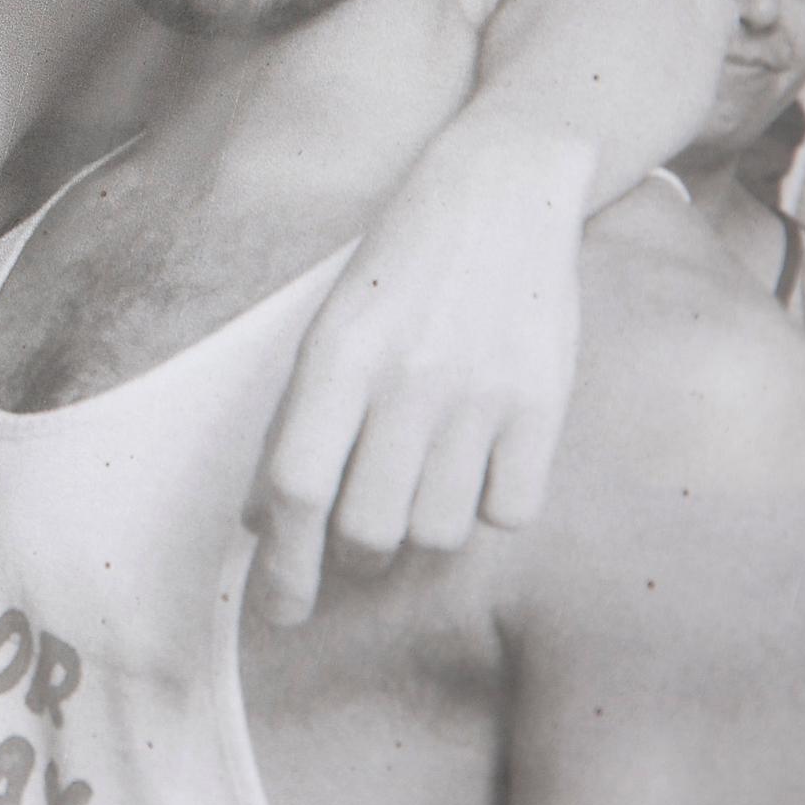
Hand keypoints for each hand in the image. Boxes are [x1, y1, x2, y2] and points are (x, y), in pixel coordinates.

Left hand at [250, 123, 588, 623]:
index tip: (280, 612)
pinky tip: (480, 465)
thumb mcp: (328, 326)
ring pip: (439, 531)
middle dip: (355, 557)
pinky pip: (510, 512)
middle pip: (368, 529)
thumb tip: (260, 522)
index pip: (295, 488)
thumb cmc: (398, 268)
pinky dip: (489, 509)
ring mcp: (480, 392)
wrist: (500, 192)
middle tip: (358, 544)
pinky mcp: (544, 401)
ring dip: (422, 530)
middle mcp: (407, 378)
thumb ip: (297, 421)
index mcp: (336, 356)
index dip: (281, 565)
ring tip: (422, 483)